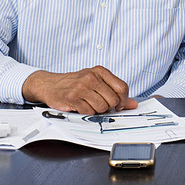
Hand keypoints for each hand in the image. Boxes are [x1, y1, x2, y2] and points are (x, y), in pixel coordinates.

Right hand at [22, 66, 138, 114]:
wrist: (51, 85)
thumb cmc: (75, 84)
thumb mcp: (96, 83)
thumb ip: (115, 92)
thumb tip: (133, 104)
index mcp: (99, 71)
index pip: (122, 87)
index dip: (123, 100)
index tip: (117, 105)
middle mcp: (91, 77)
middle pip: (113, 100)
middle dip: (109, 107)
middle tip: (100, 105)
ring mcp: (81, 87)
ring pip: (102, 107)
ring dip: (97, 111)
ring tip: (89, 104)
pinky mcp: (72, 98)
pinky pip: (89, 112)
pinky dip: (87, 113)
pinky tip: (81, 106)